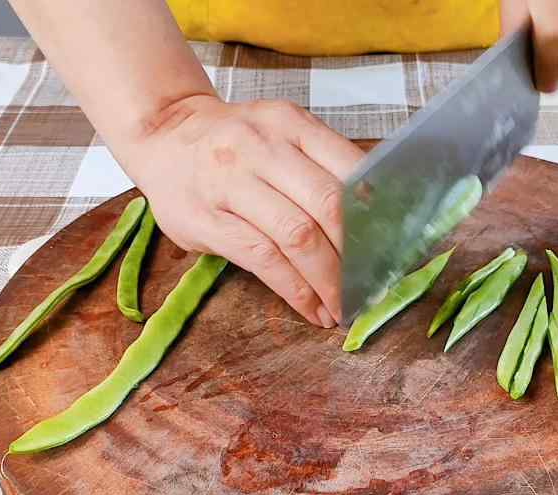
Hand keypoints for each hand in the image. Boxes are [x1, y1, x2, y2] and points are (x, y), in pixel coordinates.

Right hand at [120, 94, 363, 327]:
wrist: (162, 135)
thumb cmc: (233, 143)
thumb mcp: (278, 132)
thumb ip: (320, 164)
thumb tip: (378, 212)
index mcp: (290, 124)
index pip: (350, 169)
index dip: (379, 215)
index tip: (394, 249)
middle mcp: (262, 148)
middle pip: (328, 205)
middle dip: (357, 255)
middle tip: (372, 286)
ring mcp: (231, 183)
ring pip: (297, 236)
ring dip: (329, 281)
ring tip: (343, 308)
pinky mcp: (207, 220)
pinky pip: (263, 260)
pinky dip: (295, 291)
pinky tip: (311, 308)